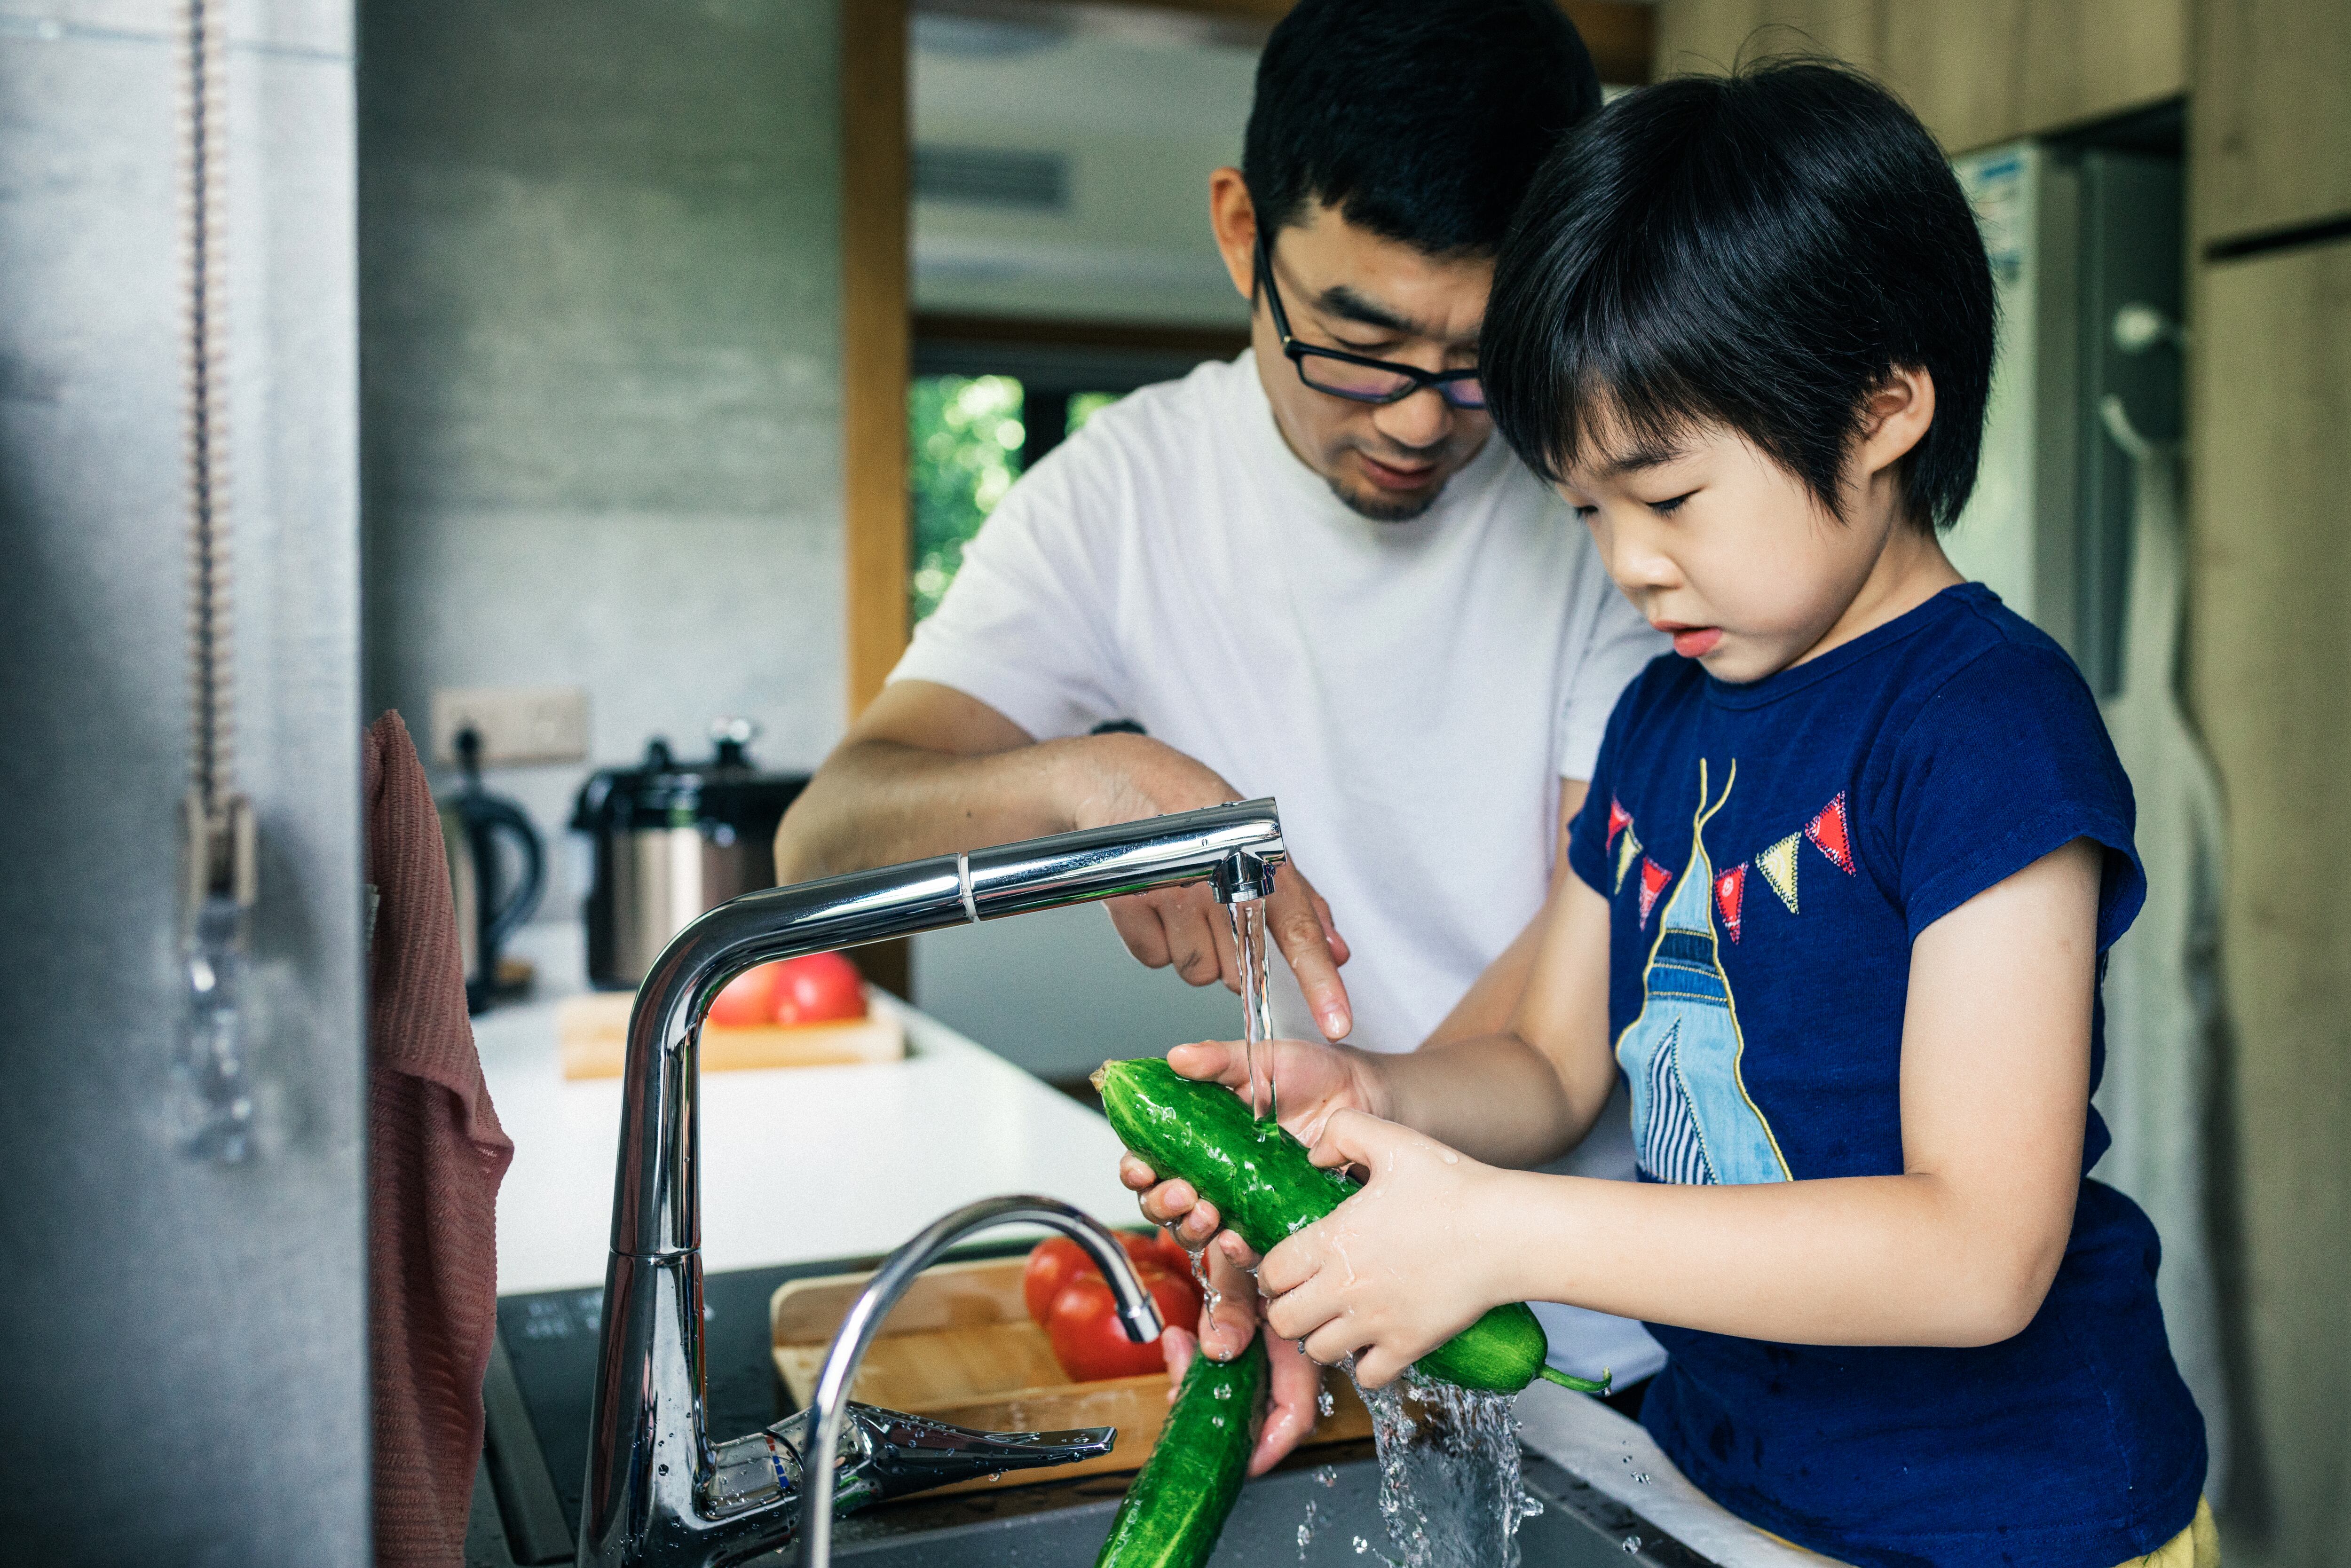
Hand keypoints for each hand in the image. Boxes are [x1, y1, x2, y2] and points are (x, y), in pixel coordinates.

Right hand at [1068, 735, 1352, 1040]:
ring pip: (1197, 971)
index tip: (1337, 1023)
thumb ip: (1299, 899)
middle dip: (1231, 955)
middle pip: (1240, 969)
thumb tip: (1338, 951)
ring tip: (1179, 902)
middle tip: (1212, 910)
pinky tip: (1151, 903)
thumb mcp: (1254, 839)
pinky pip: (1154, 958)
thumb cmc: (1190, 809)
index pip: (1298, 930)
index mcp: (1257, 857)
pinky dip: (1154, 941)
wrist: (1115, 780)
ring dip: (1191, 950)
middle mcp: (1218, 877)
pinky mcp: (1131, 903)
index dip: (1321, 982)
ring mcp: (1173, 892)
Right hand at [1118, 1038, 1387, 1248]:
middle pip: (1164, 1204)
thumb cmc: (1309, 1075)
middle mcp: (1210, 1173)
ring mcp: (1240, 1202)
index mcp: (1195, 1135)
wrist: (1364, 1095)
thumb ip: (1219, 1060)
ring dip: (1192, 1230)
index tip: (1140, 1169)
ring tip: (1208, 1214)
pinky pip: (1244, 1254)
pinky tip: (1238, 1242)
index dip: (1136, 1169)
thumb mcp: (1261, 1059)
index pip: (1149, 1160)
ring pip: (1196, 1233)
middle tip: (1181, 1193)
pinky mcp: (1272, 1224)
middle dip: (1163, 1204)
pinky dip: (1235, 1255)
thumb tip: (1178, 1057)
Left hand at [1157, 1247, 1326, 1474]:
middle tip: (1180, 1397)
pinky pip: (1227, 1368)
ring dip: (1200, 1383)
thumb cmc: (1259, 1231)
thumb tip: (1218, 1351)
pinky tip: (1180, 1344)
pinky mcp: (1249, 1338)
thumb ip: (1230, 1307)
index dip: (1268, 1450)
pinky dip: (1198, 1364)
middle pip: (1257, 1412)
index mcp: (1297, 1347)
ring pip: (1236, 1390)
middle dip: (1217, 1417)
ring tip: (1178, 1354)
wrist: (1254, 1201)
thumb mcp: (1242, 1268)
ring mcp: (1267, 1348)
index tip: (1237, 1465)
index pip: (1294, 1418)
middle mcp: (1285, 1354)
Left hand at [1259, 1111, 1512, 1388]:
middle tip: (1306, 1294)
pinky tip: (1375, 1339)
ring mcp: (1377, 1322)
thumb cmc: (1452, 1185)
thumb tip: (1314, 1155)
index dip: (1273, 1270)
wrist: (1506, 1232)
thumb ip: (1343, 1132)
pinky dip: (1365, 1364)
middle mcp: (1346, 1287)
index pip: (1271, 1273)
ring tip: (1338, 1317)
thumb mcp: (1393, 1140)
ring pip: (1318, 1351)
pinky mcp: (1409, 1346)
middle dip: (1287, 1309)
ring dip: (1321, 1336)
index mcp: (1334, 1240)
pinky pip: (1367, 1376)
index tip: (1289, 1265)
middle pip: (1283, 1321)